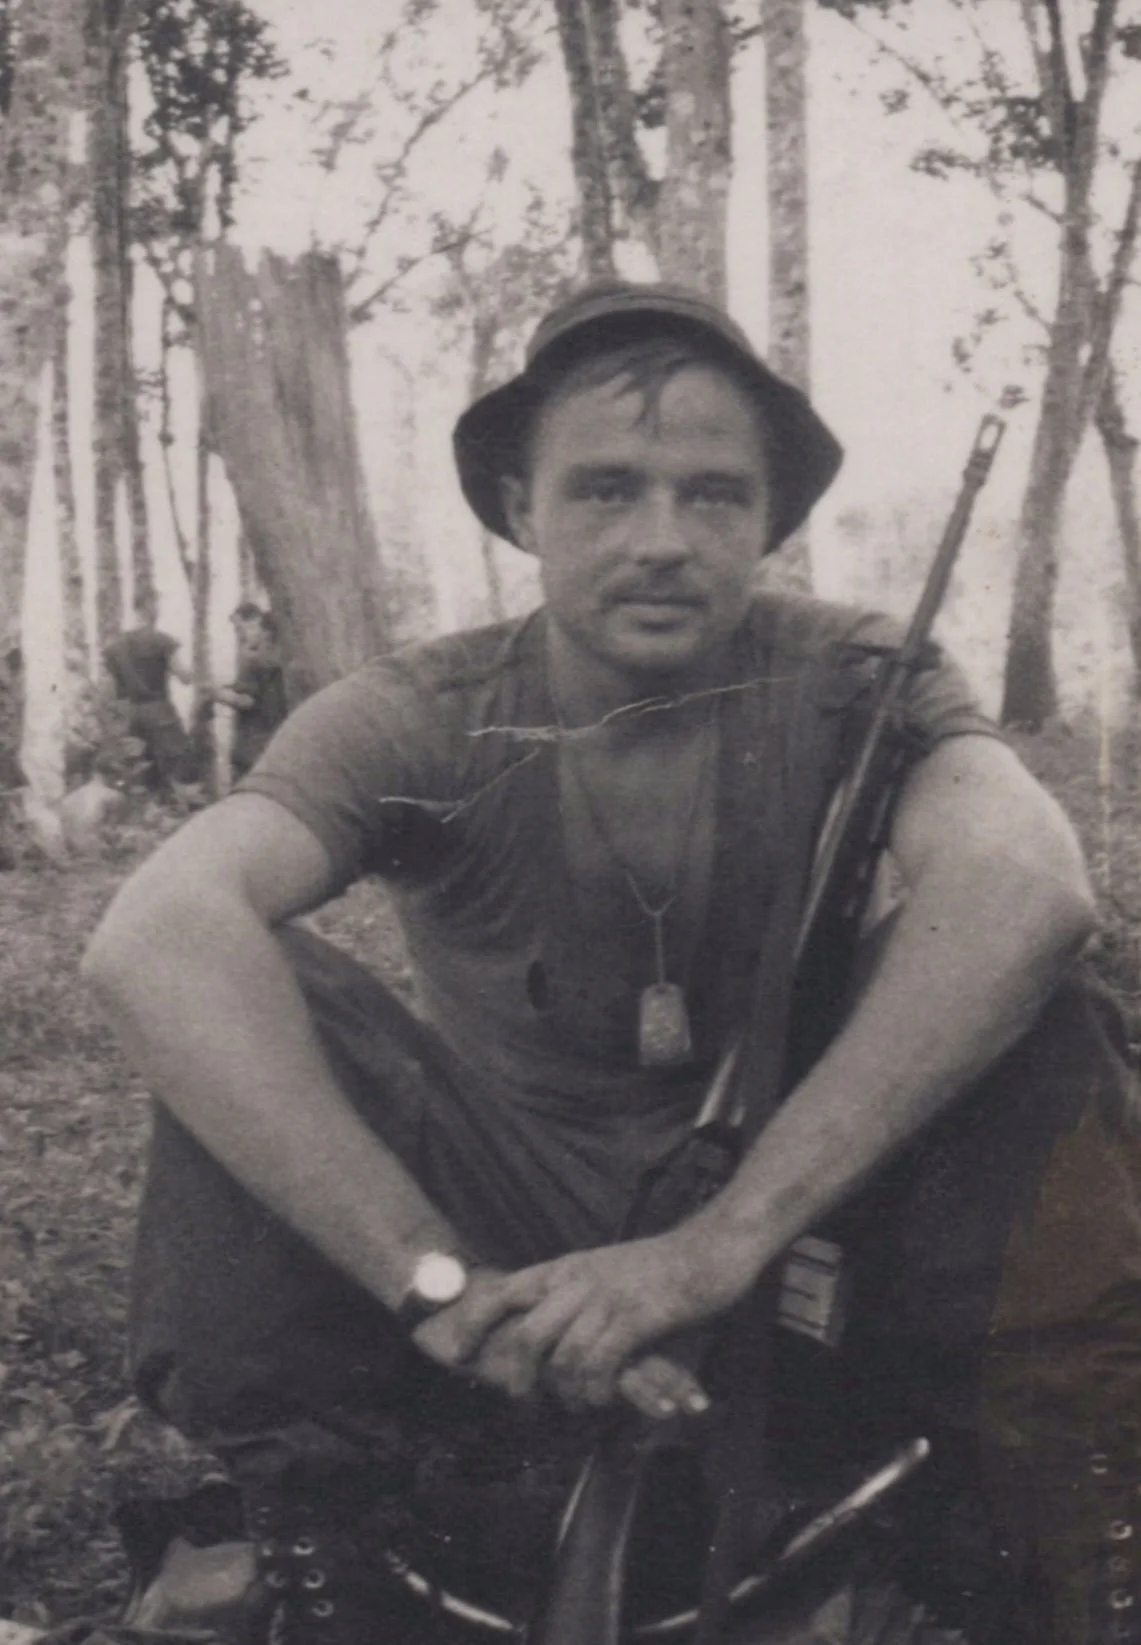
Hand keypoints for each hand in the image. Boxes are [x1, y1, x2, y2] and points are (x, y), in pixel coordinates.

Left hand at [412, 1228, 756, 1419]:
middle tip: (525, 1404)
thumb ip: (576, 1297)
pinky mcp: (636, 1317)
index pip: (504, 1291)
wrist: (712, 1247)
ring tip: (576, 1407)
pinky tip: (603, 1401)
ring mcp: (606, 1298)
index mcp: (566, 1267)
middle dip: (518, 1378)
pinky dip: (596, 1390)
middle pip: (525, 1335)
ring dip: (565, 1393)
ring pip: (562, 1357)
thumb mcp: (605, 1272)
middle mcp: (577, 1280)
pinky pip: (599, 1363)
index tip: (456, 1354)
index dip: (474, 1324)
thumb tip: (549, 1329)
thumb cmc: (662, 1266)